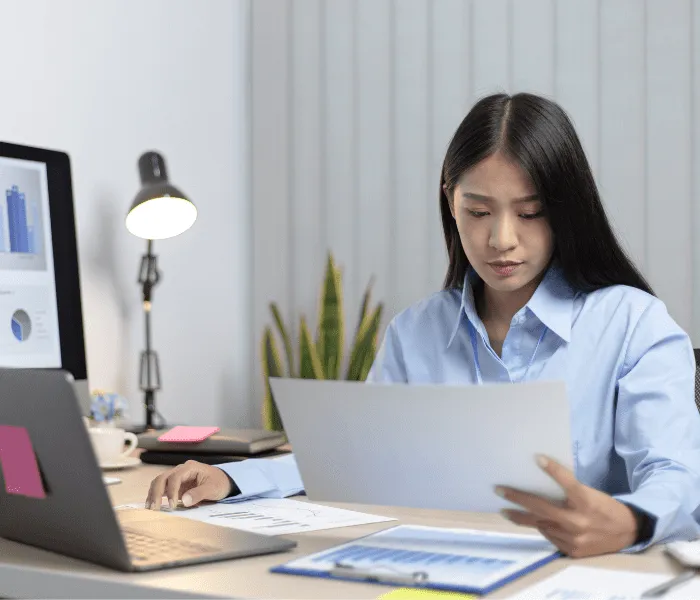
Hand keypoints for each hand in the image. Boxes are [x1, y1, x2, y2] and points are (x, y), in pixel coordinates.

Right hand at [145, 460, 232, 509]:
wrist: (223, 481)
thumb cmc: (219, 483)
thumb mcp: (213, 488)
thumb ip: (199, 493)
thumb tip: (184, 500)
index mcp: (190, 468)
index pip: (175, 477)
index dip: (171, 491)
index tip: (172, 505)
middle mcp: (181, 470)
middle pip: (162, 478)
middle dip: (156, 492)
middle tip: (153, 508)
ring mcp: (177, 477)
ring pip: (159, 482)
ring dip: (153, 494)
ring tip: (149, 508)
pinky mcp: (175, 485)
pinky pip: (162, 488)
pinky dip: (155, 496)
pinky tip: (152, 505)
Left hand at [496, 455, 637, 557]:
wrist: (627, 533)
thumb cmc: (604, 507)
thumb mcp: (591, 494)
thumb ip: (569, 491)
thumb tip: (540, 480)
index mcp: (586, 501)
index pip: (568, 482)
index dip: (553, 469)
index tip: (536, 457)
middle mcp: (579, 521)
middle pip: (541, 509)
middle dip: (517, 498)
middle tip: (499, 490)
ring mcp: (575, 539)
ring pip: (541, 525)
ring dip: (523, 517)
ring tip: (507, 510)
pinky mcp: (573, 551)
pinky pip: (550, 537)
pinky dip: (542, 528)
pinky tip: (534, 523)